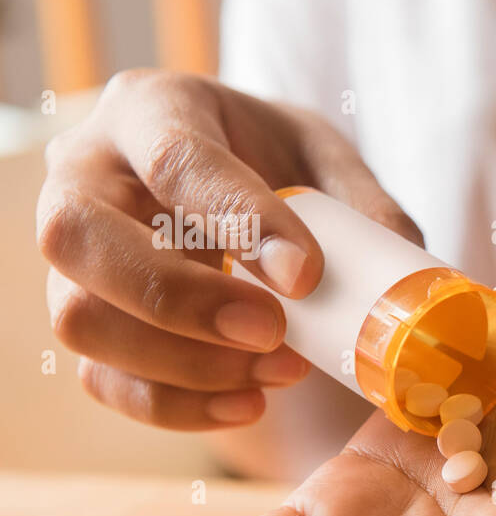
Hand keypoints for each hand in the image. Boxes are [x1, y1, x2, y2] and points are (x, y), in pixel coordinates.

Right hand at [37, 69, 421, 428]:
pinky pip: (101, 378)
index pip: (177, 160)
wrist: (239, 195)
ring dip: (184, 363)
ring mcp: (73, 253)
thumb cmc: (278, 163)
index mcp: (153, 109)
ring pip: (78, 317)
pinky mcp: (84, 319)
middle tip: (271, 331)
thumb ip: (363, 206)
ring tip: (282, 371)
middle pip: (77, 236)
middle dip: (178, 298)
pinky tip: (251, 403)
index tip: (306, 276)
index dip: (240, 220)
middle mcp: (88, 172)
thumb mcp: (327, 159)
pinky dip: (177, 406)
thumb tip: (401, 271)